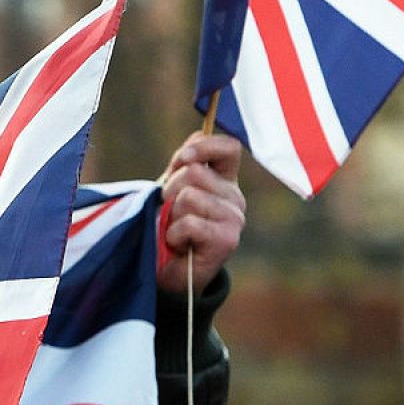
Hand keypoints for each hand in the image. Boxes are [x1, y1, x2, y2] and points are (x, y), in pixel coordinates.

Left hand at [158, 132, 245, 295]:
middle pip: (194, 172)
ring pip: (188, 196)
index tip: (181, 159)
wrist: (168, 270)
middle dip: (169, 189)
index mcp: (224, 180)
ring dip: (170, 214)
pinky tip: (179, 244)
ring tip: (175, 229)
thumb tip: (197, 134)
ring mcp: (235, 219)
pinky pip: (189, 223)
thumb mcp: (173, 188)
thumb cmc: (169, 225)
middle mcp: (234, 197)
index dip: (203, 147)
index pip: (229, 147)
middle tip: (169, 211)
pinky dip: (174, 233)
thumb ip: (185, 162)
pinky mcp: (228, 240)